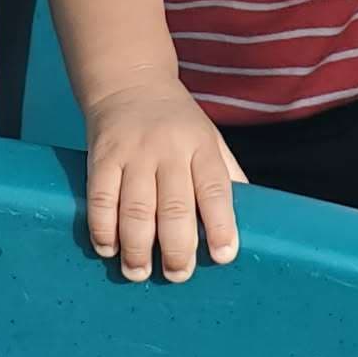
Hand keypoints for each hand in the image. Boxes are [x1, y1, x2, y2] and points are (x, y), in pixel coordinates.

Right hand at [85, 79, 247, 282]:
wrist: (130, 81)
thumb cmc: (177, 123)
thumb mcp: (209, 138)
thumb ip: (227, 175)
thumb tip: (256, 217)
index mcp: (201, 145)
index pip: (215, 188)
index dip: (221, 225)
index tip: (223, 256)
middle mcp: (169, 148)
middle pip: (175, 206)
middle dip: (177, 249)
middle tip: (177, 275)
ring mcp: (134, 152)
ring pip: (136, 209)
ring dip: (138, 248)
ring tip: (139, 272)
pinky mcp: (103, 156)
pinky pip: (101, 199)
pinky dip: (104, 229)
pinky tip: (109, 248)